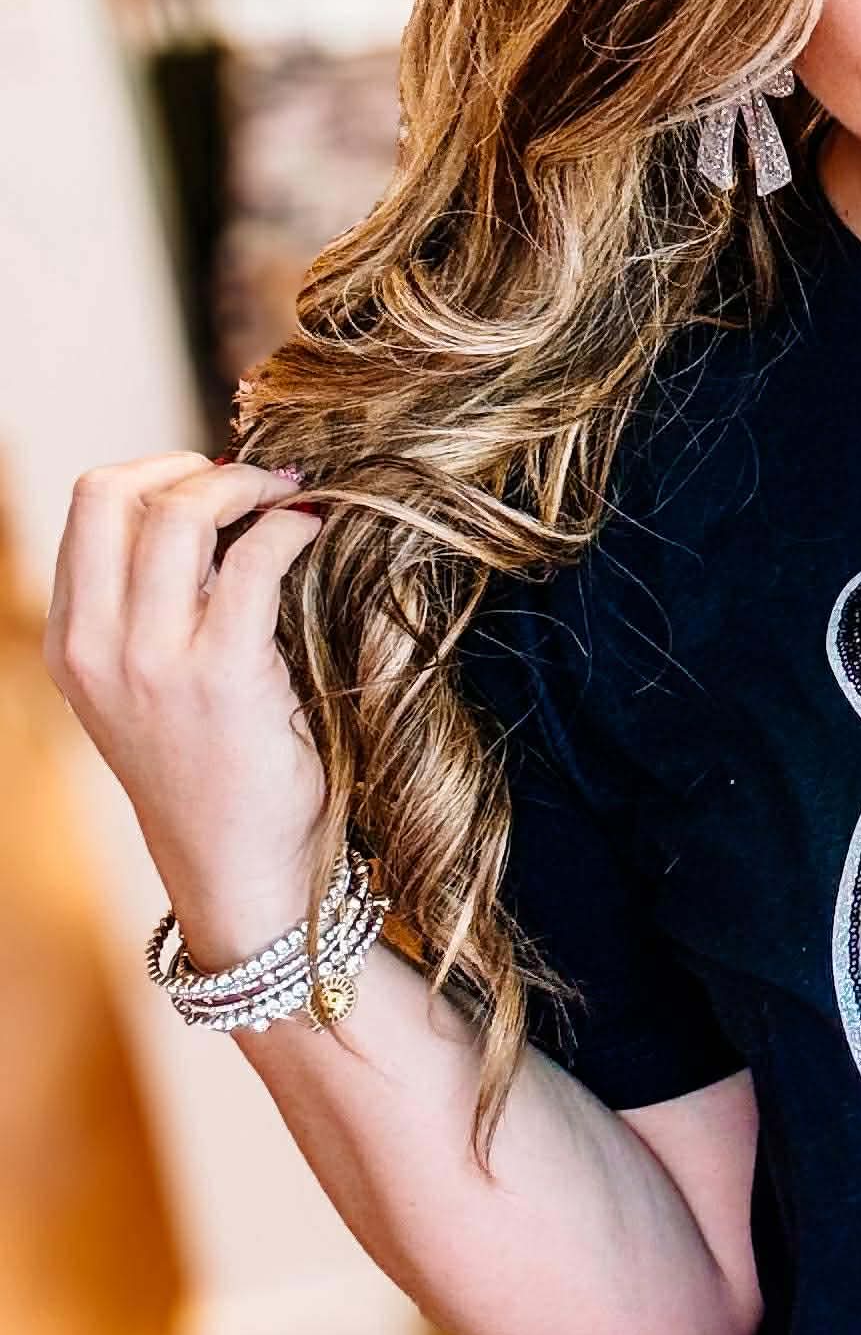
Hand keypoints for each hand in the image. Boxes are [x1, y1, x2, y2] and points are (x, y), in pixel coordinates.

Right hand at [45, 451, 330, 960]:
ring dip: (249, 488)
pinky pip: (254, 561)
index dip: (157, 470)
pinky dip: (290, 529)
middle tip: (261, 479)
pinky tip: (315, 534)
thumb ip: (156, 605)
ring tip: (293, 498)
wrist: (235, 866)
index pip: (89, 505)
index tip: (215, 478)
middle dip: (197, 467)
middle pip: (119, 491)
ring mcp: (152, 662)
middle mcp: (97, 646)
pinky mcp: (222, 676)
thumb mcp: (148, 685)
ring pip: (182, 515)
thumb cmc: (212, 771)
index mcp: (72, 641)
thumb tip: (218, 507)